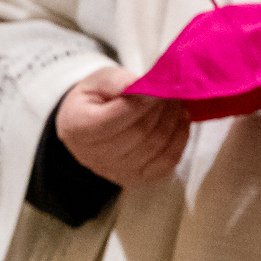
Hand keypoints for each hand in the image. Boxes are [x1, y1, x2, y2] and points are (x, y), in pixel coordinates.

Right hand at [56, 65, 189, 187]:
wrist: (87, 128)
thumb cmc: (94, 101)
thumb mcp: (97, 81)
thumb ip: (117, 81)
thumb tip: (144, 88)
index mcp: (79, 128)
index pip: (114, 119)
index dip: (140, 103)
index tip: (156, 87)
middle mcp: (95, 156)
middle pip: (139, 133)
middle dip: (160, 109)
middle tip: (171, 91)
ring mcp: (117, 172)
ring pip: (155, 146)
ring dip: (173, 121)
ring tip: (176, 102)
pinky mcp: (138, 179)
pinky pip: (167, 162)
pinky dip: (179, 139)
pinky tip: (181, 121)